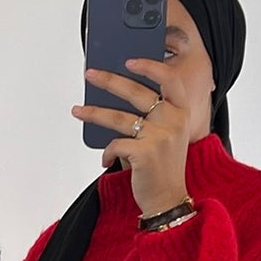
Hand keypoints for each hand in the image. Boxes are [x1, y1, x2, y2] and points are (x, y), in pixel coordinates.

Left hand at [72, 61, 189, 219]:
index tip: (129, 61)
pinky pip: (115, 144)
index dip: (150, 66)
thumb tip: (114, 94)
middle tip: (90, 74)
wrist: (168, 200)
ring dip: (94, 113)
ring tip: (78, 110)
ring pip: (118, 117)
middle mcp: (173, 121)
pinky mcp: (144, 153)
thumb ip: (151, 115)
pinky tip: (106, 159)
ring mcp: (160, 136)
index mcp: (181, 112)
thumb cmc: (163, 166)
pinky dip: (107, 153)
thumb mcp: (166, 135)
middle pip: (137, 92)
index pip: (169, 79)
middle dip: (109, 80)